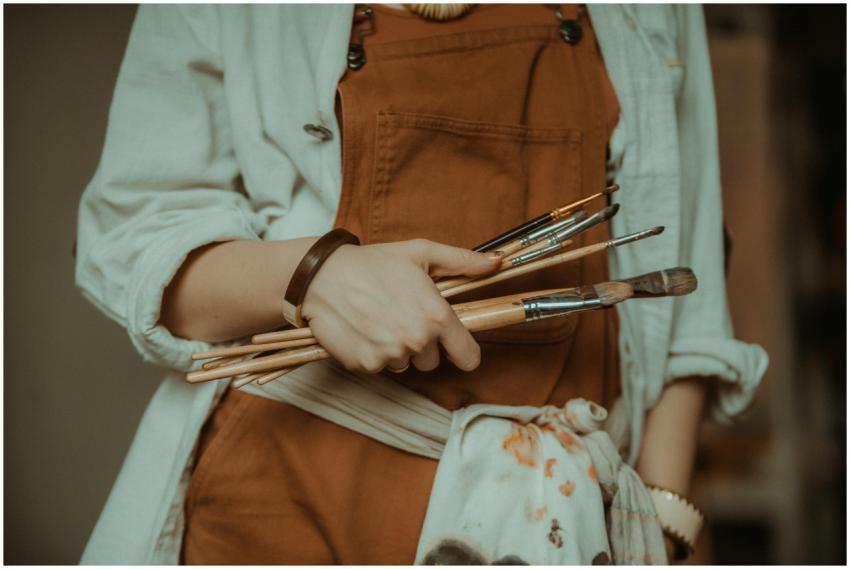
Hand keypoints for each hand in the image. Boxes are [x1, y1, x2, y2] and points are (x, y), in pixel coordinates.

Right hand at [302, 238, 500, 373]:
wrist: (322, 275)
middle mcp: (417, 340)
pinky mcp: (365, 365)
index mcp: (436, 316)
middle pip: (433, 362)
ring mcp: (390, 355)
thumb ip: (462, 260)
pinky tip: (364, 330)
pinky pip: (379, 367)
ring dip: (397, 349)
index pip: (468, 356)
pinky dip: (373, 353)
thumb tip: (496, 263)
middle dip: (423, 345)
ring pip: (405, 365)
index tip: (455, 347)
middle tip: (402, 317)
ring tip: (380, 320)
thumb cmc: (374, 261)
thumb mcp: (421, 252)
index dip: (464, 352)